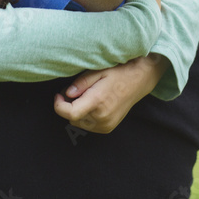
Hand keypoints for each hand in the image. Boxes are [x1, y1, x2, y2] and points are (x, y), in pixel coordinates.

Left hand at [53, 53, 169, 133]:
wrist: (139, 80)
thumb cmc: (119, 72)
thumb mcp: (98, 71)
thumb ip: (81, 83)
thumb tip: (67, 93)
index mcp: (98, 101)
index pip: (70, 113)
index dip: (59, 105)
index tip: (58, 95)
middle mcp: (102, 117)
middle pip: (72, 118)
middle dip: (68, 106)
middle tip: (75, 91)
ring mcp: (106, 124)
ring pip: (79, 123)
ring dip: (77, 112)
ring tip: (86, 96)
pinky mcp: (108, 127)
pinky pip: (89, 125)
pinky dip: (86, 117)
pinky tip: (93, 104)